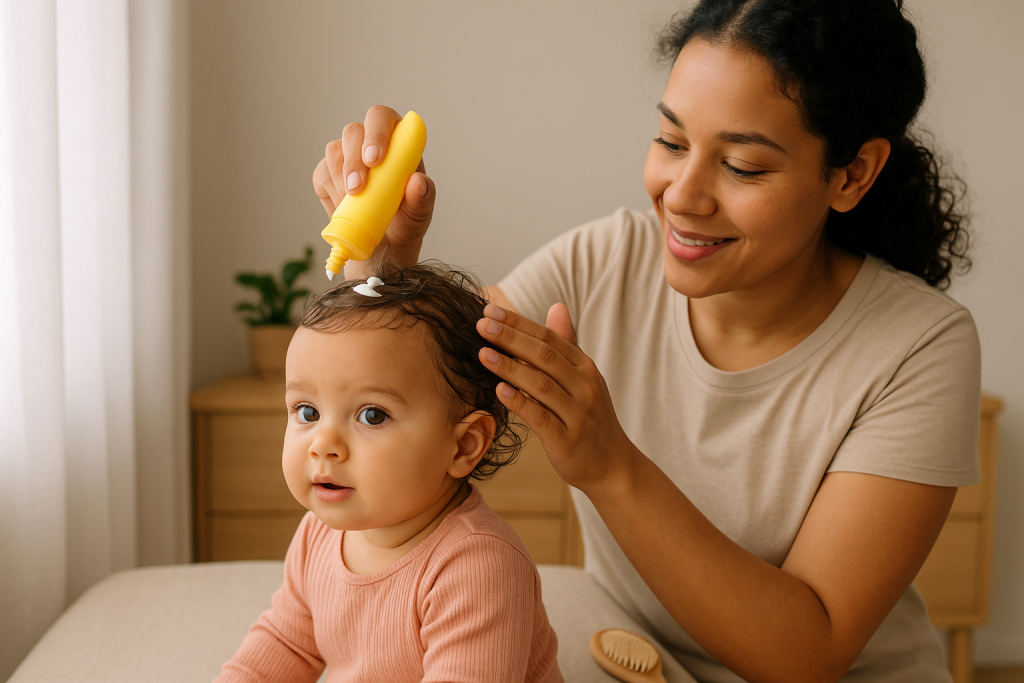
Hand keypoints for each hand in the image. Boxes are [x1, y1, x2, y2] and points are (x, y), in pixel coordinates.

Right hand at [311, 106, 435, 277]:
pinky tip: (344, 207)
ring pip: (334, 151)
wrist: (382, 247)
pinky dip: (330, 192)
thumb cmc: (404, 223)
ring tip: (355, 202)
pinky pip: (322, 174)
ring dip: (341, 177)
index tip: (375, 159)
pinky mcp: (327, 174)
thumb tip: (419, 182)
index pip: (383, 118)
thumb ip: (423, 198)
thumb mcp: (418, 216)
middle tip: (358, 188)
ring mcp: (347, 157)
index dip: (377, 132)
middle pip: (353, 131)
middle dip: (353, 159)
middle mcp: (370, 143)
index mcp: (397, 143)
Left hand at [476, 303, 636, 492]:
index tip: (489, 310)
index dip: (518, 322)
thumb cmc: (589, 418)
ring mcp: (578, 414)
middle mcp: (585, 386)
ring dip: (510, 367)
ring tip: (483, 354)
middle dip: (510, 338)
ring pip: (541, 384)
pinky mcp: (567, 440)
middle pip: (544, 355)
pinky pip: (541, 417)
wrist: (612, 466)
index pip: (548, 337)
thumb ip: (567, 344)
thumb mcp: (583, 379)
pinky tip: (499, 391)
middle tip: (481, 324)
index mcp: (585, 367)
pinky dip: (520, 403)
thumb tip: (557, 305)